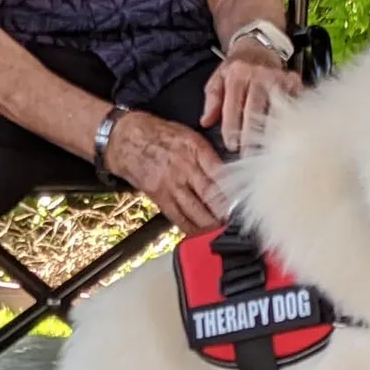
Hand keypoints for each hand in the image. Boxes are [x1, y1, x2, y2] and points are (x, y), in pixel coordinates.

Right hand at [103, 111, 227, 235]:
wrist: (126, 140)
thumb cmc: (159, 136)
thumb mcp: (189, 136)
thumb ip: (208, 155)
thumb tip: (228, 174)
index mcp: (195, 150)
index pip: (220, 174)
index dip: (233, 191)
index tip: (244, 203)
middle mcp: (184, 169)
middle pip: (210, 197)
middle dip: (225, 213)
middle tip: (236, 222)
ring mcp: (171, 186)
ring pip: (196, 212)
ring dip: (211, 225)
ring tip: (222, 231)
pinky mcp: (160, 198)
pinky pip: (178, 218)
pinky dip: (191, 228)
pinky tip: (200, 233)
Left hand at [200, 39, 304, 153]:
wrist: (259, 49)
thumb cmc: (236, 69)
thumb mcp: (218, 79)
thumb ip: (211, 101)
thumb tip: (205, 122)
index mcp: (237, 74)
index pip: (233, 106)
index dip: (231, 128)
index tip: (231, 146)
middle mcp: (259, 75)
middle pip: (254, 110)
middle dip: (250, 135)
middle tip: (247, 155)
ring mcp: (278, 78)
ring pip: (274, 110)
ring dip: (269, 133)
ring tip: (265, 151)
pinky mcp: (293, 81)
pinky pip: (292, 104)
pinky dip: (287, 121)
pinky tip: (284, 136)